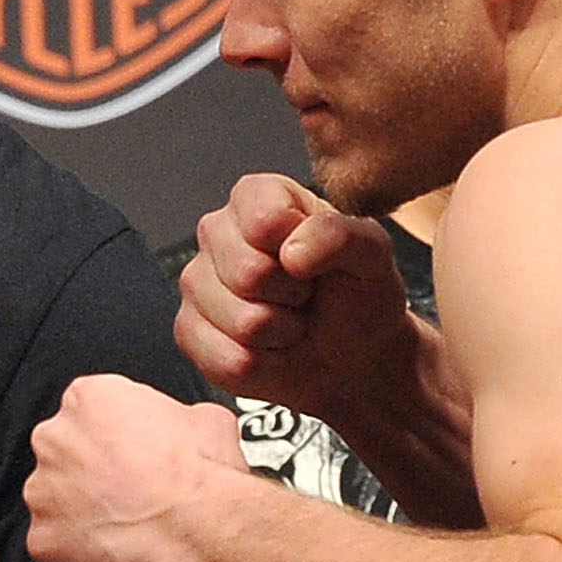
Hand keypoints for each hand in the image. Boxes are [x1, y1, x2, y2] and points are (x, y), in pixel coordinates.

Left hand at [24, 374, 247, 561]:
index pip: (89, 411)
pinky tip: (114, 554)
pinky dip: (79, 553)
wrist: (194, 531)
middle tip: (129, 494)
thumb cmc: (200, 476)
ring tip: (126, 528)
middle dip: (91, 474)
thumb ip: (179, 417)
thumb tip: (189, 427)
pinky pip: (56, 546)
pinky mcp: (42, 538)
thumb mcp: (207, 420)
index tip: (133, 456)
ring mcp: (42, 491)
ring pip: (56, 503)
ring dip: (83, 514)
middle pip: (65, 455)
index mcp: (88, 398)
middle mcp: (55, 439)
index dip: (115, 438)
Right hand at [176, 173, 432, 425]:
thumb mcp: (372, 254)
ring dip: (279, 333)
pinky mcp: (189, 331)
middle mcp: (217, 232)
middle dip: (291, 297)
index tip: (315, 263)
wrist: (349, 355)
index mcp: (258, 196)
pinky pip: (225, 359)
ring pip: (240, 321)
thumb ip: (340, 236)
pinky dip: (262, 365)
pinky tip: (270, 349)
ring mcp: (197, 282)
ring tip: (290, 323)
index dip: (299, 253)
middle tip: (304, 298)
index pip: (263, 220)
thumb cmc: (357, 295)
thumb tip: (291, 252)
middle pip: (247, 273)